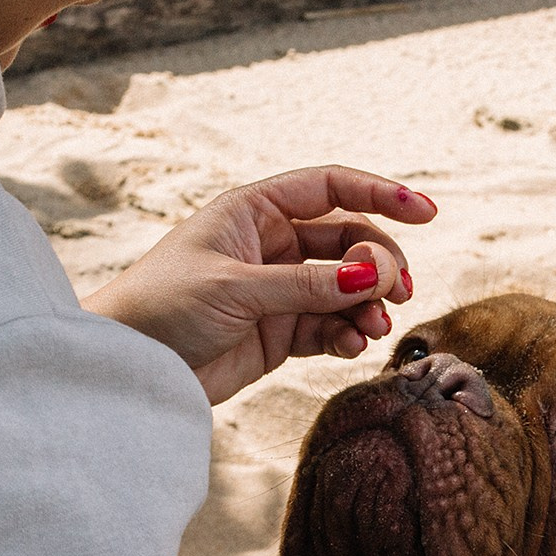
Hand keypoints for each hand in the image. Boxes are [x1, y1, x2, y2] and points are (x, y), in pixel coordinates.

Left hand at [84, 166, 434, 404]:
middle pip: (348, 243)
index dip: (380, 196)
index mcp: (253, 211)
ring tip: (374, 329)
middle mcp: (271, 246)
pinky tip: (352, 346)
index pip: (330, 189)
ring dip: (368, 306)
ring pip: (345, 289)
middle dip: (379, 266)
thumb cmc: (163, 308)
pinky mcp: (279, 334)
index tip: (426, 213)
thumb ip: (306, 285)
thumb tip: (370, 277)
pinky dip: (348, 335)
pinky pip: (330, 328)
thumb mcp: (236, 288)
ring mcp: (278, 291)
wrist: (129, 366)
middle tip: (397, 294)